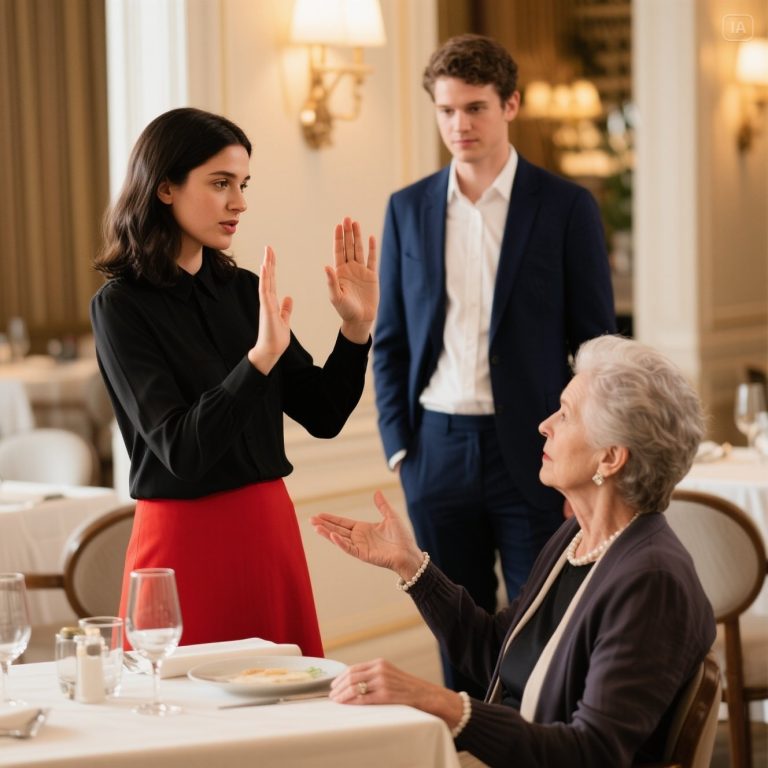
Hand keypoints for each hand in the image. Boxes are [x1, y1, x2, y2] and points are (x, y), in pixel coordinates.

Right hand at [248, 246, 292, 373]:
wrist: (270, 351)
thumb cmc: (276, 338)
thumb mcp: (284, 320)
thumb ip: (286, 309)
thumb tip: (288, 298)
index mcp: (272, 303)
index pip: (272, 281)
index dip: (271, 268)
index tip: (271, 255)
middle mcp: (267, 301)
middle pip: (268, 277)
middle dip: (268, 262)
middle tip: (268, 247)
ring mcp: (265, 304)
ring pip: (265, 280)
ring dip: (266, 266)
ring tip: (267, 252)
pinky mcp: (266, 309)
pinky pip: (264, 290)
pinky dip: (264, 278)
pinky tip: (265, 268)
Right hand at [310, 490, 422, 579]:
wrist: (409, 553)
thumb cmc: (402, 537)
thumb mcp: (391, 517)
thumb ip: (382, 506)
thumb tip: (377, 492)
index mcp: (363, 529)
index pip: (343, 522)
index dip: (331, 519)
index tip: (319, 514)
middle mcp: (359, 537)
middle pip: (337, 529)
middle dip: (324, 524)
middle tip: (310, 519)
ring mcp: (360, 546)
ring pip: (340, 539)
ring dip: (328, 533)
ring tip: (316, 527)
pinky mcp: (363, 554)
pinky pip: (349, 548)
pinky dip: (340, 542)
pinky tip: (332, 536)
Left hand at [325, 217, 377, 343]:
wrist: (360, 319)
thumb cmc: (345, 310)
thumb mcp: (336, 297)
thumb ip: (331, 281)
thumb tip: (326, 266)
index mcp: (340, 272)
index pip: (339, 251)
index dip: (338, 238)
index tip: (338, 226)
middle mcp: (350, 269)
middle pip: (348, 247)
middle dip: (347, 233)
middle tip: (347, 218)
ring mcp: (361, 271)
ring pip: (359, 250)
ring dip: (357, 237)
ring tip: (355, 223)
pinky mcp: (372, 276)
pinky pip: (372, 260)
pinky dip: (371, 249)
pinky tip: (370, 238)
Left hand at [329, 658, 464, 730]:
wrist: (426, 695)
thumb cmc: (406, 688)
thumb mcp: (389, 675)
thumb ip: (374, 675)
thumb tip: (353, 682)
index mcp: (380, 663)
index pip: (354, 668)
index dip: (341, 677)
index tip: (334, 685)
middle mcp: (380, 669)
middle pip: (351, 676)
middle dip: (338, 686)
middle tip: (332, 695)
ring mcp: (383, 682)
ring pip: (354, 686)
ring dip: (342, 694)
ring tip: (336, 700)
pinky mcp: (386, 695)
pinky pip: (363, 698)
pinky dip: (351, 701)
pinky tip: (346, 704)